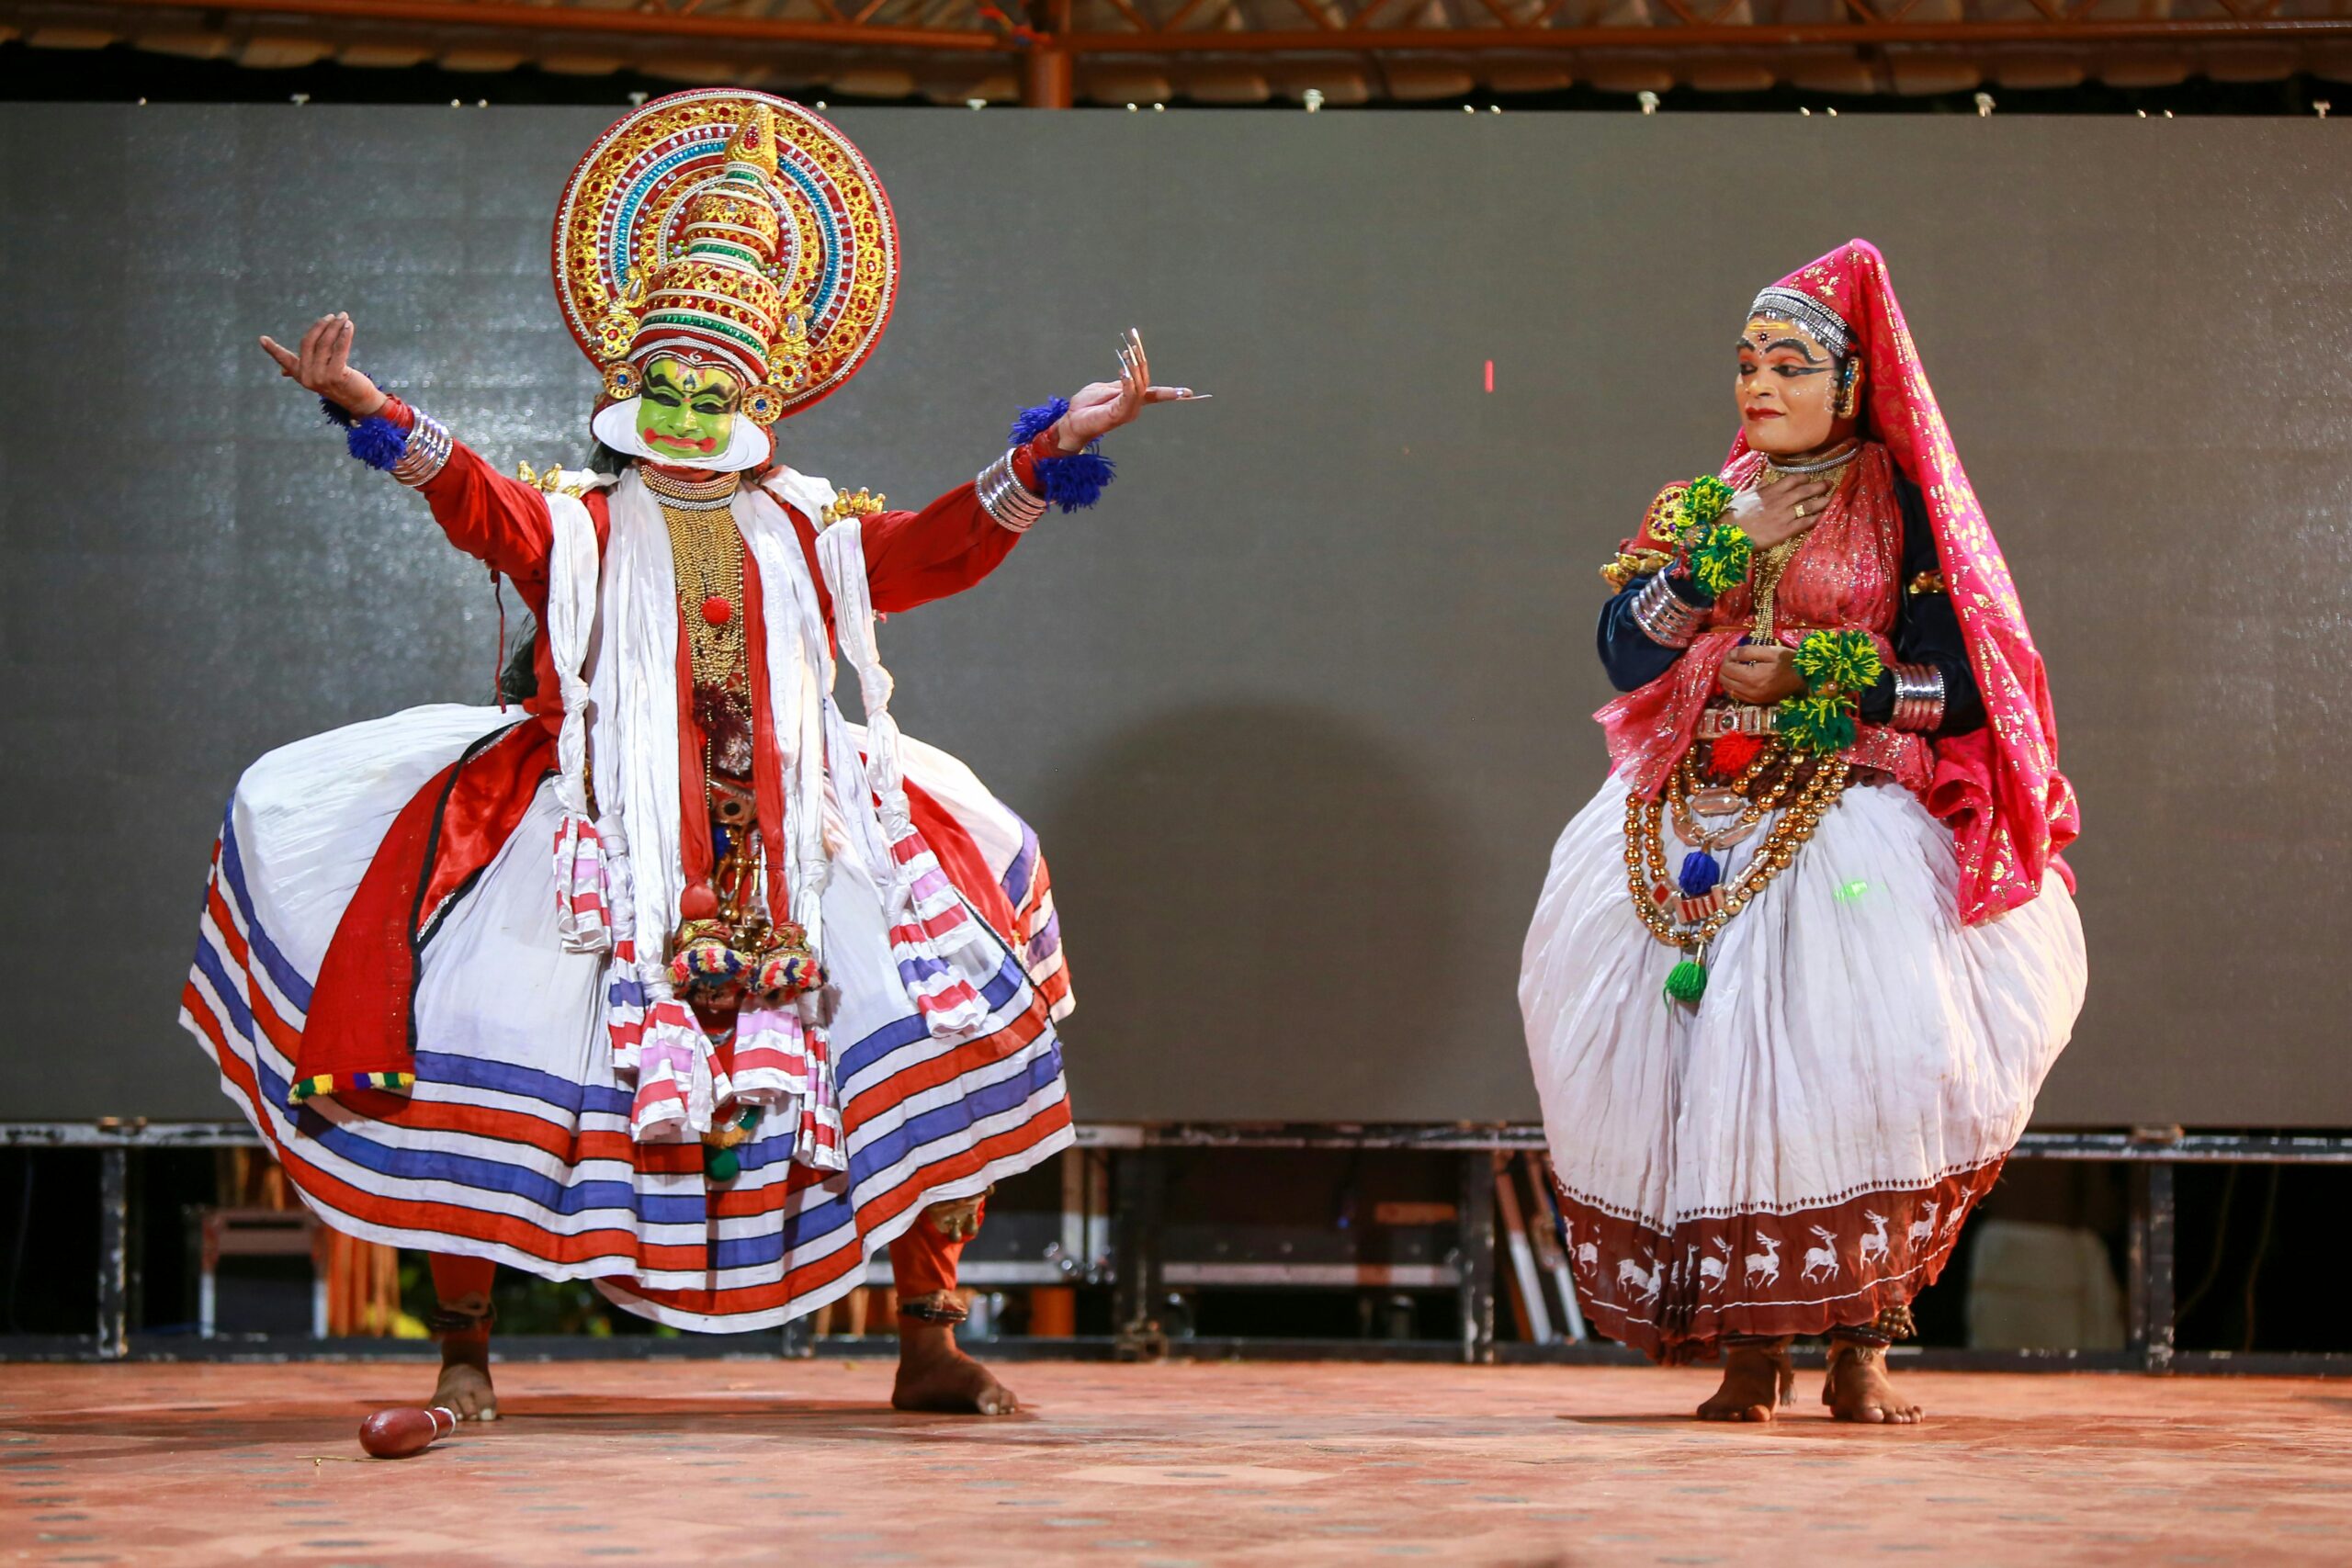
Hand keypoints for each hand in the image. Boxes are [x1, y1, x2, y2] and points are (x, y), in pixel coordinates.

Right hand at [260, 313, 384, 418]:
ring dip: (335, 327)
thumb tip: (283, 370)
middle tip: (333, 315)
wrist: (359, 401)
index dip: (273, 349)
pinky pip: (340, 349)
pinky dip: (344, 335)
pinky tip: (349, 326)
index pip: (284, 359)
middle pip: (310, 342)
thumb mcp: (320, 376)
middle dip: (321, 326)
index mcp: (300, 375)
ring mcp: (321, 378)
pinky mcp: (337, 376)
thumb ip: (304, 369)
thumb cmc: (340, 384)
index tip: (262, 339)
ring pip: (326, 344)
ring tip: (343, 317)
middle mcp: (307, 377)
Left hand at [1051, 327, 1199, 451]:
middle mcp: (1133, 407)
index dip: (1171, 392)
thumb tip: (1130, 370)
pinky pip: (1127, 396)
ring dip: (1134, 369)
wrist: (1071, 423)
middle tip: (1132, 343)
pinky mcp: (1117, 415)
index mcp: (1132, 400)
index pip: (1155, 393)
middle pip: (1146, 382)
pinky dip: (1128, 382)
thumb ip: (1120, 382)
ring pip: (1139, 388)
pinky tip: (1124, 371)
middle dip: (1141, 361)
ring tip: (1126, 353)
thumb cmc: (1085, 406)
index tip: (1190, 393)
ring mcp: (1126, 412)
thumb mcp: (1104, 388)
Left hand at [1718, 644, 1806, 705]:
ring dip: (1728, 677)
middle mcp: (1750, 691)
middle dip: (1725, 668)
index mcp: (1753, 677)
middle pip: (1724, 680)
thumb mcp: (1771, 652)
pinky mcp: (1756, 702)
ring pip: (1728, 689)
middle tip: (1733, 659)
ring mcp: (1753, 699)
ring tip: (1736, 667)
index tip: (1734, 652)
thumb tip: (1732, 654)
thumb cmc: (1790, 662)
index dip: (1727, 658)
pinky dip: (1734, 686)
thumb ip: (1748, 651)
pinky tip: (1741, 678)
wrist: (1806, 680)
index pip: (1727, 668)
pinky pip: (1736, 695)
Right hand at [1733, 476, 1833, 550]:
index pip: (1792, 480)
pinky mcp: (1785, 530)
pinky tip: (1821, 517)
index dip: (1803, 478)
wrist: (1728, 533)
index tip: (1809, 479)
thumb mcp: (1744, 496)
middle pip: (1805, 490)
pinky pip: (1805, 523)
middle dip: (1819, 486)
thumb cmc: (1733, 515)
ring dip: (1822, 502)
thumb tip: (1764, 482)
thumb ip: (1758, 489)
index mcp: (1770, 491)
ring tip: (1830, 499)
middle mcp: (1780, 500)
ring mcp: (1784, 515)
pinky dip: (1815, 519)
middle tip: (1829, 484)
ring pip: (1809, 505)